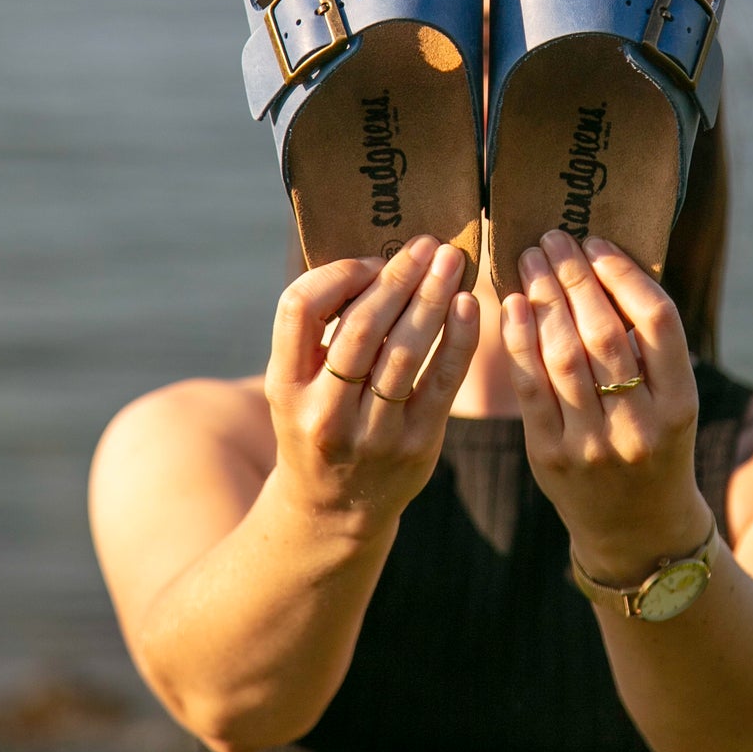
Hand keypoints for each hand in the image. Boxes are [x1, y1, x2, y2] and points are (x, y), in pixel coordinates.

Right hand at [265, 236, 478, 532]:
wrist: (334, 508)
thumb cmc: (319, 420)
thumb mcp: (294, 382)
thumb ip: (318, 329)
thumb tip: (379, 259)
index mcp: (285, 385)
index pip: (299, 309)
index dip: (338, 274)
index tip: (370, 261)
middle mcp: (324, 412)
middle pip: (363, 327)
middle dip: (398, 278)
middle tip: (425, 243)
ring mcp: (372, 434)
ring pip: (405, 351)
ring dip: (432, 297)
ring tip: (450, 261)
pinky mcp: (416, 446)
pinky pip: (442, 381)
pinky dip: (458, 338)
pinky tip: (467, 305)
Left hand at [501, 231, 711, 584]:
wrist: (638, 532)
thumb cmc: (655, 445)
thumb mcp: (672, 401)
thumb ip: (648, 346)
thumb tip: (604, 264)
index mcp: (681, 404)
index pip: (658, 322)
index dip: (624, 275)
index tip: (596, 242)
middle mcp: (641, 426)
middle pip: (605, 333)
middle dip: (575, 277)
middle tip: (553, 238)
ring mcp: (593, 445)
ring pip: (563, 356)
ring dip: (544, 298)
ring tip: (530, 260)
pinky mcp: (551, 457)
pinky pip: (530, 387)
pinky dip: (520, 341)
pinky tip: (512, 305)